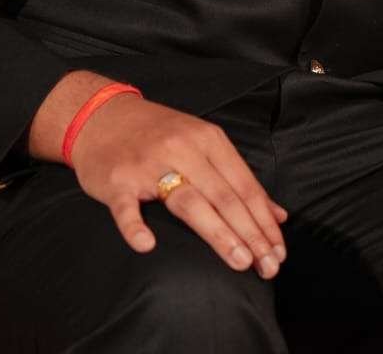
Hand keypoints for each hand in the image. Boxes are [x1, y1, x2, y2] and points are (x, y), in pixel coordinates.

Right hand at [70, 93, 289, 277]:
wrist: (103, 116)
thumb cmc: (159, 135)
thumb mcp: (203, 144)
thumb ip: (238, 179)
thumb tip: (278, 215)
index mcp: (208, 140)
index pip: (244, 186)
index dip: (264, 221)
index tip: (280, 253)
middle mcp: (184, 149)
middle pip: (224, 196)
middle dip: (251, 233)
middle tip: (269, 267)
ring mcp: (150, 164)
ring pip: (189, 201)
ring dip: (218, 233)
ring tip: (240, 261)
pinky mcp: (118, 180)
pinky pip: (127, 207)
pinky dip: (136, 227)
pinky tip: (147, 245)